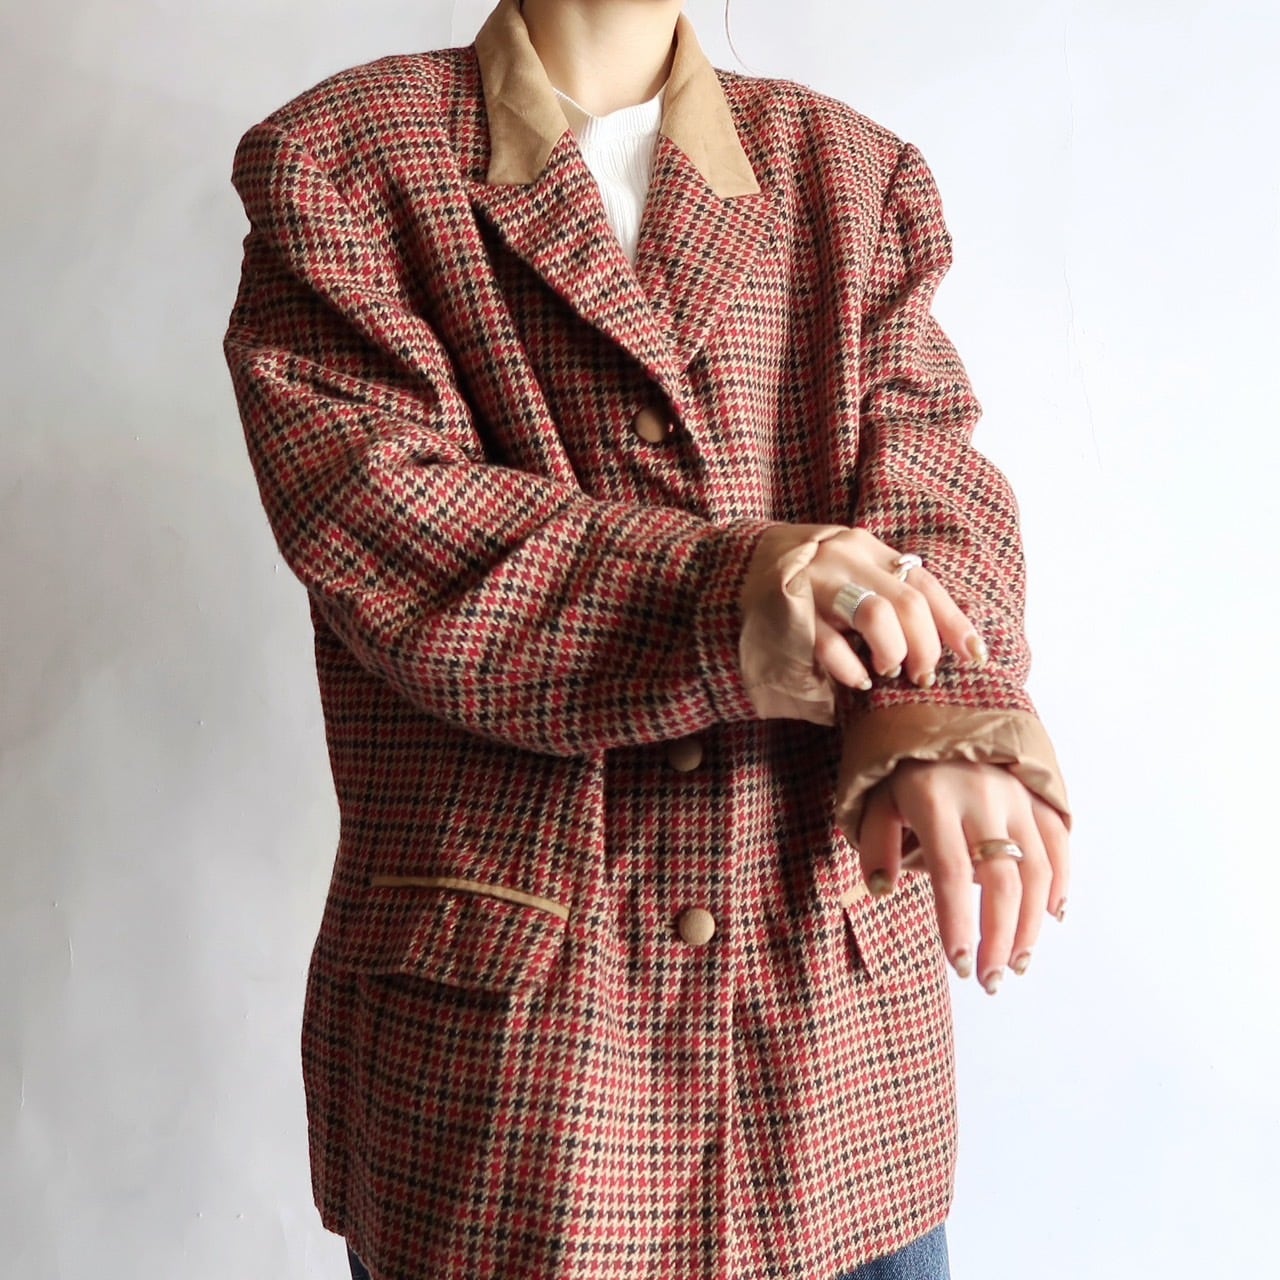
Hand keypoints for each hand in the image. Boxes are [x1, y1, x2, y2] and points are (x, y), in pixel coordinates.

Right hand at [802, 527, 987, 691]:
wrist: (734, 570)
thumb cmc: (804, 584)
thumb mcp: (849, 575)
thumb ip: (886, 593)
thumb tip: (942, 641)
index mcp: (867, 549)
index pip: (924, 585)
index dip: (954, 624)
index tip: (975, 656)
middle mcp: (845, 559)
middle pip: (907, 604)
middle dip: (925, 648)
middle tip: (922, 676)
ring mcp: (816, 583)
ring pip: (876, 616)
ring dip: (892, 653)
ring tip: (887, 671)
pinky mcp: (790, 612)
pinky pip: (832, 646)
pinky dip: (852, 670)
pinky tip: (857, 680)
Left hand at [855, 758, 1069, 992]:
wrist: (939, 708)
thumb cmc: (900, 764)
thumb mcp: (873, 796)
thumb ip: (875, 843)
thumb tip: (881, 889)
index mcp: (934, 799)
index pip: (949, 873)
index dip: (957, 923)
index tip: (960, 965)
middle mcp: (982, 797)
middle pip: (1001, 880)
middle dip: (1000, 938)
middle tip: (993, 980)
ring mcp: (1016, 793)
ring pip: (1037, 868)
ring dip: (1032, 923)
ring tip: (1019, 962)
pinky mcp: (1037, 791)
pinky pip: (1058, 841)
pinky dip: (1060, 882)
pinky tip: (1052, 917)